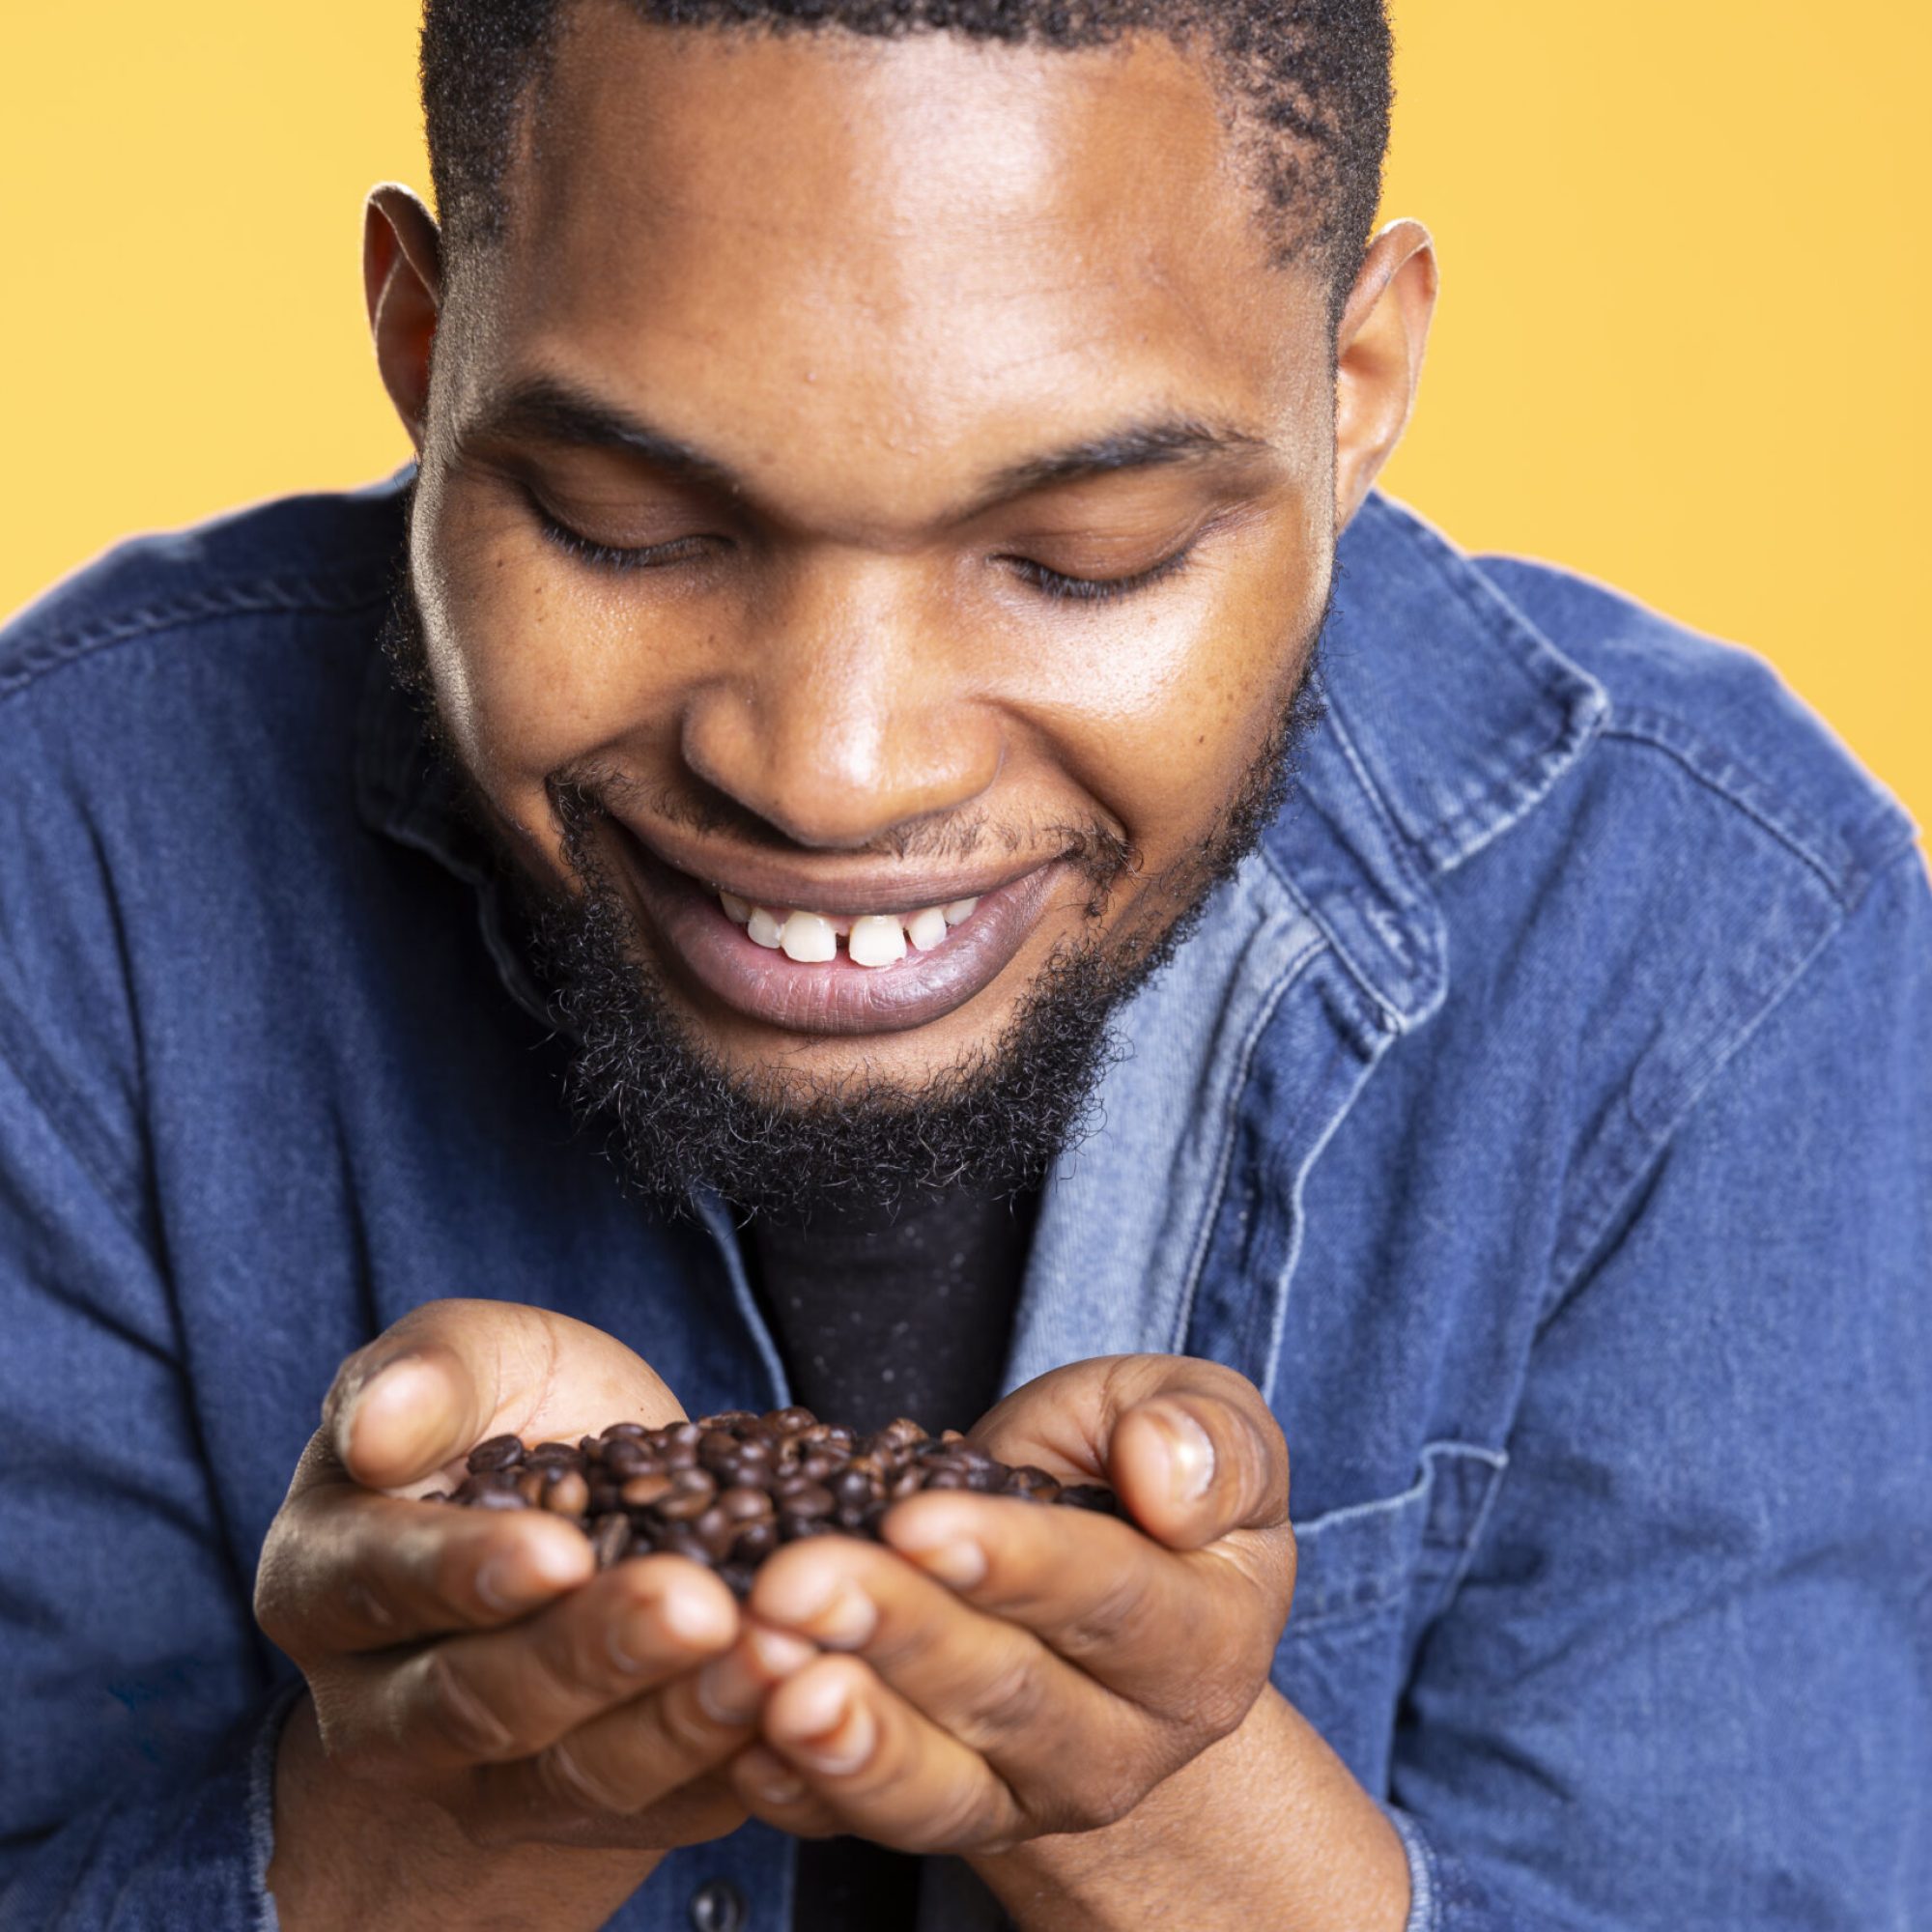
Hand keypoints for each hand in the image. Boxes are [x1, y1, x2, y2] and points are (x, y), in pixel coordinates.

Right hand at [254, 1299, 809, 1890]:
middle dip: (590, 1657)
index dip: (466, 1574)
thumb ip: (430, 1372)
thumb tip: (376, 1426)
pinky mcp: (596, 1813)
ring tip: (772, 1656)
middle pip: (478, 1703)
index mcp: (325, 1580)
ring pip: (576, 1776)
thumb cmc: (514, 1407)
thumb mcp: (478, 1356)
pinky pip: (665, 1812)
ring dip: (679, 1723)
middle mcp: (384, 1705)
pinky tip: (803, 1703)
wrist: (604, 1492)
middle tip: (696, 1606)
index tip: (560, 1552)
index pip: (380, 1586)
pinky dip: (737, 1763)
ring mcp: (486, 1779)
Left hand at [714, 1354, 1294, 1850]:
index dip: (1012, 1561)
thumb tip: (1165, 1473)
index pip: (1110, 1599)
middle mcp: (1130, 1740)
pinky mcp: (952, 1821)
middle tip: (794, 1581)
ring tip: (765, 1668)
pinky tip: (742, 1739)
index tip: (915, 1518)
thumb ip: (1211, 1438)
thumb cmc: (1134, 1473)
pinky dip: (802, 1789)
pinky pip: (869, 1823)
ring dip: (843, 1730)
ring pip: (938, 1782)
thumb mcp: (1208, 1424)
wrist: (1091, 1580)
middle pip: (1007, 1692)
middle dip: (895, 1631)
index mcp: (1209, 1636)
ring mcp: (1035, 1797)